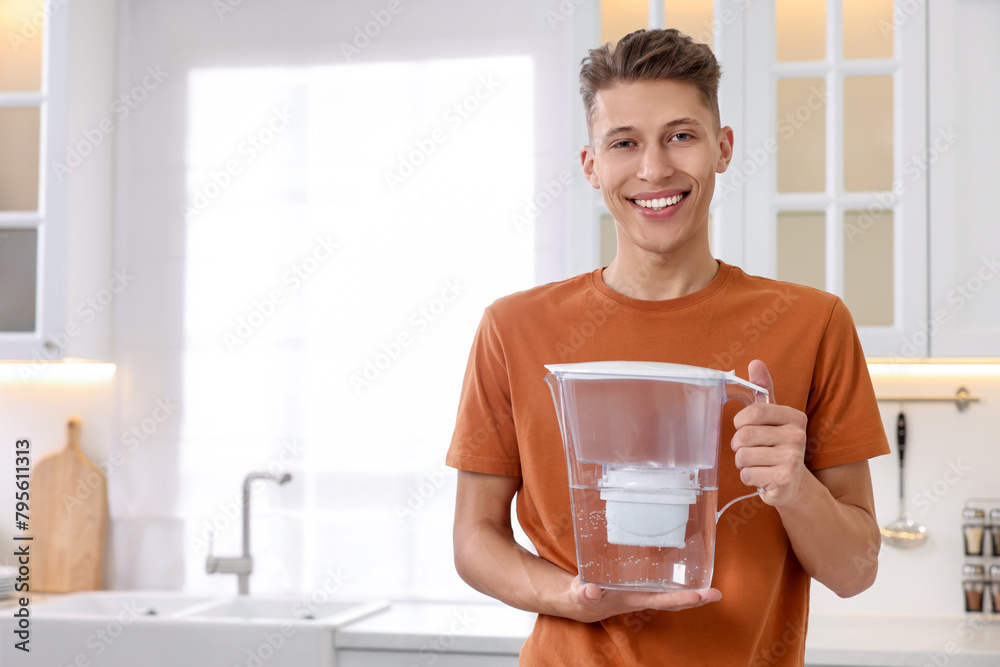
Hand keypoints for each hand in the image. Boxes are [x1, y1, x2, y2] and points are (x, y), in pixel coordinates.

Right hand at [564, 577, 720, 622]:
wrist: (580, 600)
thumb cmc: (581, 596)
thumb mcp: (579, 595)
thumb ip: (584, 593)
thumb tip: (591, 590)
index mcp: (631, 598)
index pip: (661, 599)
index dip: (681, 597)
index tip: (700, 595)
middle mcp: (641, 596)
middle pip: (673, 600)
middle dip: (695, 598)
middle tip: (717, 593)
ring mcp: (641, 591)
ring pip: (670, 592)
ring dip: (691, 590)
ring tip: (711, 586)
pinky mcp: (638, 582)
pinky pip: (661, 583)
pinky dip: (675, 579)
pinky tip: (687, 569)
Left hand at [731, 360, 808, 506]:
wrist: (793, 483)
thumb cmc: (777, 445)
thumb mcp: (772, 417)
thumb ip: (763, 390)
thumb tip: (756, 362)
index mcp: (795, 417)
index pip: (754, 411)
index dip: (740, 421)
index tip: (743, 426)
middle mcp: (798, 436)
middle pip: (745, 435)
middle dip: (738, 444)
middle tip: (749, 448)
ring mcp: (793, 459)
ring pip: (743, 456)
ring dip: (742, 461)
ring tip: (756, 462)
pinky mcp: (784, 479)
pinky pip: (747, 474)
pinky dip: (747, 476)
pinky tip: (761, 475)